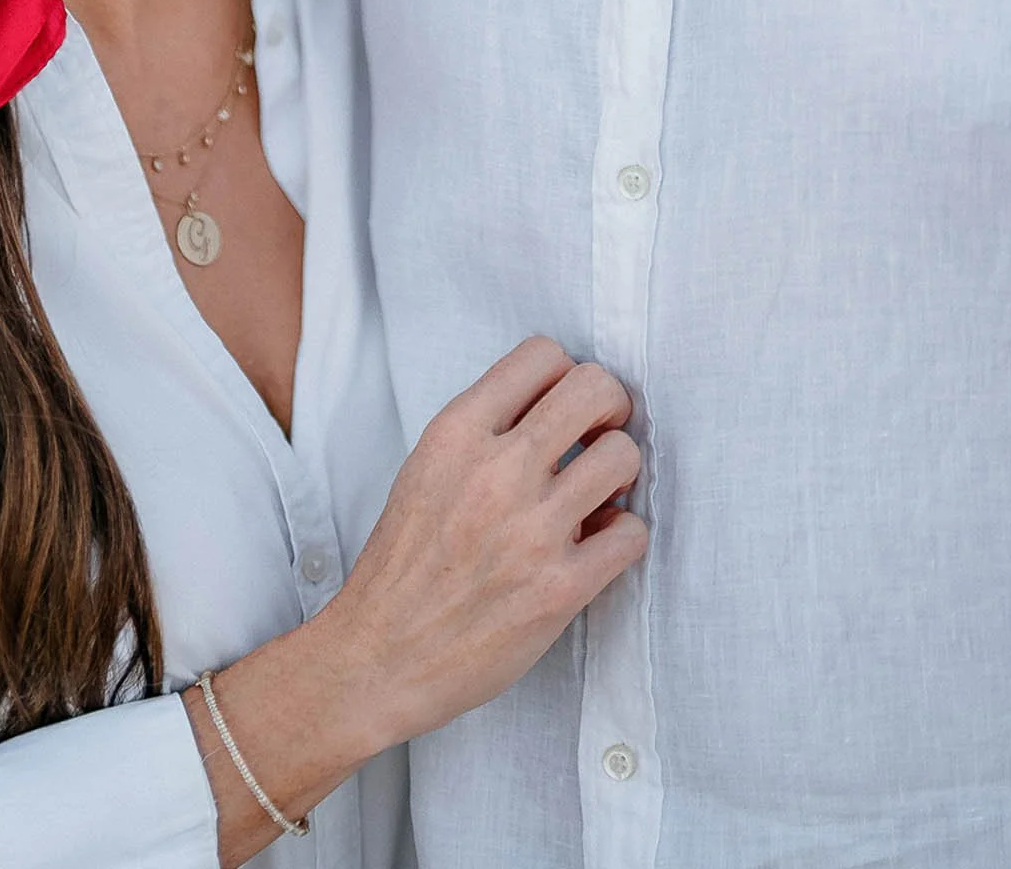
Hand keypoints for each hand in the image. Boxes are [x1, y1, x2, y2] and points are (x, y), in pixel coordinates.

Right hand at [185, 337, 644, 864]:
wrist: (378, 657)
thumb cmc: (403, 565)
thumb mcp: (425, 469)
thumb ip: (484, 432)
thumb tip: (557, 408)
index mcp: (455, 433)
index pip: (541, 354)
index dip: (566, 374)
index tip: (565, 406)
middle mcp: (495, 471)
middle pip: (594, 388)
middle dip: (610, 406)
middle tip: (601, 435)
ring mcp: (530, 530)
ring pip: (622, 455)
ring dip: (620, 474)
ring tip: (599, 496)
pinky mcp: (558, 589)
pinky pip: (632, 534)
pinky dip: (623, 537)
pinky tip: (597, 547)